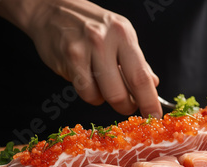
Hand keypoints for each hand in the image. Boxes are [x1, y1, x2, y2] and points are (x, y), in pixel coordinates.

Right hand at [0, 0, 161, 117]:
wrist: (51, 9)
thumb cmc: (88, 24)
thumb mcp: (119, 35)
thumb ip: (136, 61)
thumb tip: (153, 84)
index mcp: (124, 34)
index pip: (141, 76)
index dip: (149, 101)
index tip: (155, 116)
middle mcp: (105, 40)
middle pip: (121, 92)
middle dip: (127, 106)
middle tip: (128, 105)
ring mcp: (85, 50)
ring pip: (103, 96)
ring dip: (106, 99)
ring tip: (103, 84)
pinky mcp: (68, 60)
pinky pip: (85, 92)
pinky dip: (91, 94)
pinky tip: (89, 81)